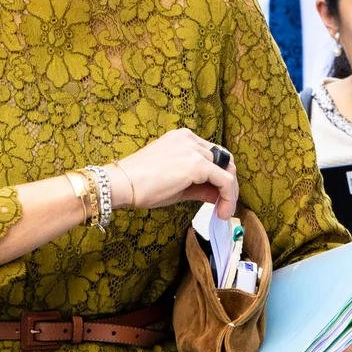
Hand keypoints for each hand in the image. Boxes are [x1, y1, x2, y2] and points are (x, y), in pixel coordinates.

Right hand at [111, 129, 239, 218]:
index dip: (219, 177)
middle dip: (228, 185)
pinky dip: (228, 197)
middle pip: (224, 160)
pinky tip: (222, 211)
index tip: (217, 198)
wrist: (122, 183)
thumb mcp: (176, 184)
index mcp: (183, 139)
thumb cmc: (140, 184)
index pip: (212, 155)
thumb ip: (199, 186)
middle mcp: (190, 140)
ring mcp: (194, 150)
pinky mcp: (197, 165)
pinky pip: (225, 180)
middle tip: (223, 206)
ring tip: (223, 212)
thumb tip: (218, 196)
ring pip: (228, 170)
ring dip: (230, 193)